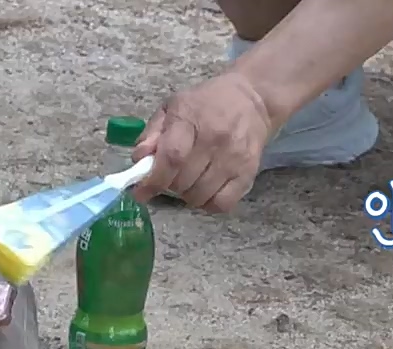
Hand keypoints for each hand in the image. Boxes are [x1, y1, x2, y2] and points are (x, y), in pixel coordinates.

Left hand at [129, 71, 271, 211]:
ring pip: (200, 196)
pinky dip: (208, 204)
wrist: (253, 101)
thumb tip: (140, 158)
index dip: (154, 179)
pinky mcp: (249, 173)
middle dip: (168, 186)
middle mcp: (215, 139)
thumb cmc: (207, 104)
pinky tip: (205, 192)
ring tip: (188, 182)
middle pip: (183, 181)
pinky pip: (222, 204)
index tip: (142, 192)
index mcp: (191, 118)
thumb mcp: (174, 107)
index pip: (172, 157)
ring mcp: (234, 158)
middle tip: (168, 178)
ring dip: (187, 196)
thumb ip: (153, 132)